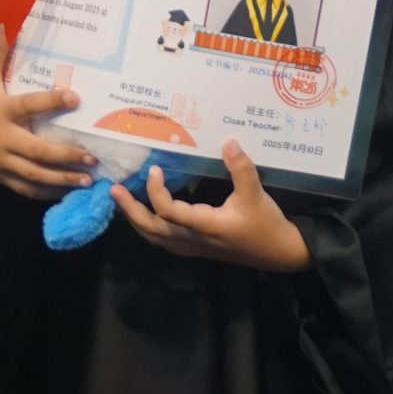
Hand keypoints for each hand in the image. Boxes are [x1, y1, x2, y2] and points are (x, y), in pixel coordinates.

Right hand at [0, 32, 93, 199]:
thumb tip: (9, 19)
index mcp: (0, 110)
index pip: (28, 105)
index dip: (51, 101)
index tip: (75, 98)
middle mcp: (2, 137)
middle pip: (36, 151)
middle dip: (65, 156)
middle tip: (91, 158)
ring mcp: (1, 160)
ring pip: (34, 175)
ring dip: (61, 179)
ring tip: (87, 181)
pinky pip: (25, 188)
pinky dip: (46, 193)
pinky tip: (67, 192)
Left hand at [110, 145, 309, 269]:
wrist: (279, 253)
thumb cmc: (266, 224)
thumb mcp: (256, 194)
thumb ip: (241, 168)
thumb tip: (228, 140)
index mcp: (205, 225)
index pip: (169, 212)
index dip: (156, 191)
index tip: (153, 169)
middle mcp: (194, 239)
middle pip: (152, 229)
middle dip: (130, 210)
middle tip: (113, 190)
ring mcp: (193, 247)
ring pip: (155, 238)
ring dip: (136, 220)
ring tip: (122, 201)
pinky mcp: (196, 248)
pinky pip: (164, 241)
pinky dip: (149, 228)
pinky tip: (144, 216)